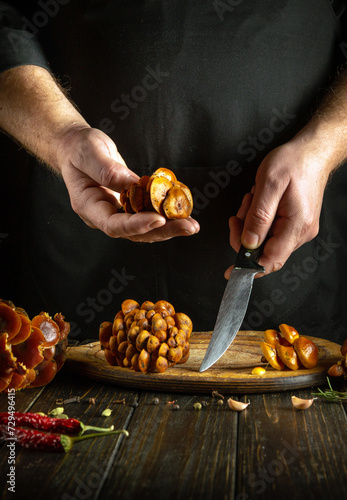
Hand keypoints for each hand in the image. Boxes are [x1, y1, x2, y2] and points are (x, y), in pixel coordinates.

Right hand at [57, 126, 199, 240]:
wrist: (77, 148)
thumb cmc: (78, 149)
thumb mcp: (88, 153)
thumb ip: (107, 170)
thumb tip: (133, 184)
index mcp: (89, 206)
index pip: (113, 224)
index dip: (137, 225)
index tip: (159, 219)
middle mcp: (104, 215)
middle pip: (135, 232)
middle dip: (163, 230)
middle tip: (189, 227)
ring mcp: (117, 213)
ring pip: (145, 228)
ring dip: (170, 227)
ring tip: (192, 224)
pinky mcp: (129, 206)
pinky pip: (148, 214)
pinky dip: (166, 214)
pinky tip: (183, 210)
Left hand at [227, 139, 331, 276]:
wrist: (312, 152)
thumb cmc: (293, 162)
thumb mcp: (269, 184)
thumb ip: (258, 216)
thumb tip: (249, 244)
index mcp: (296, 225)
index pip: (271, 260)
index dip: (248, 267)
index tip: (230, 270)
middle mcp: (301, 232)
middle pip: (264, 250)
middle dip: (246, 233)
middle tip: (243, 209)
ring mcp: (299, 230)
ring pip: (265, 240)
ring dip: (252, 222)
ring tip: (255, 198)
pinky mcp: (295, 224)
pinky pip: (271, 231)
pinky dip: (259, 218)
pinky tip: (260, 201)